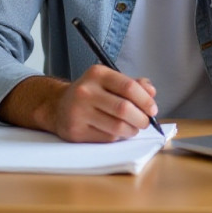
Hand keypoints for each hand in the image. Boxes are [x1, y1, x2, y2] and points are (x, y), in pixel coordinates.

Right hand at [0, 67, 157, 142]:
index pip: (128, 87)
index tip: (153, 109)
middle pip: (124, 109)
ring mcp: (79, 112)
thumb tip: (151, 92)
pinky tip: (117, 132)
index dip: (145, 100)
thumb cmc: (92, 93)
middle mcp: (86, 91)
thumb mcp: (110, 81)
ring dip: (131, 130)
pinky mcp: (76, 132)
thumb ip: (133, 84)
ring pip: (117, 127)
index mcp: (97, 74)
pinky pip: (106, 138)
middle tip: (146, 122)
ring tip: (133, 128)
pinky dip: (118, 138)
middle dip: (141, 119)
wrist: (58, 106)